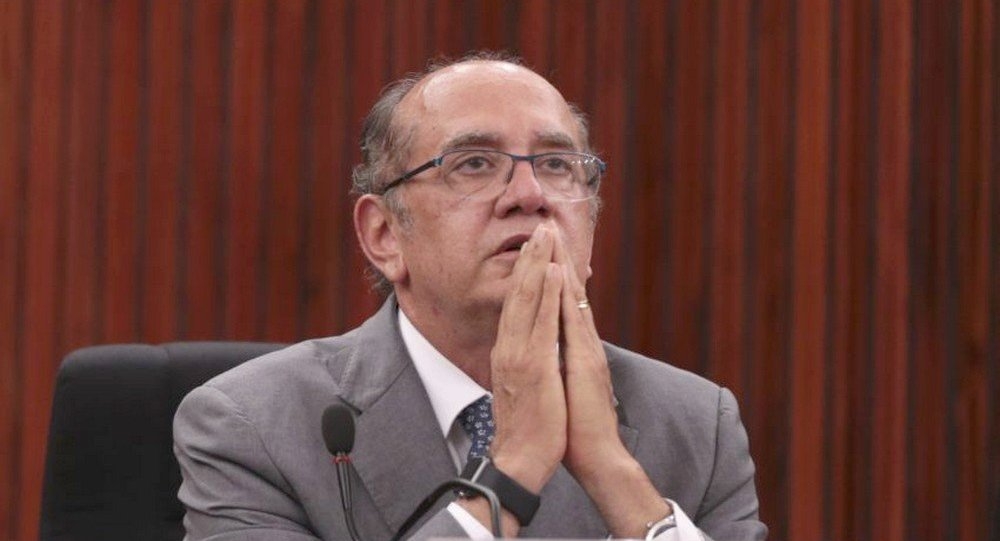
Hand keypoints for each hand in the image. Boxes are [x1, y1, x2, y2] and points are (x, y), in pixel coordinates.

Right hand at [487, 223, 566, 492]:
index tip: (534, 246)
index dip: (525, 272)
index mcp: (509, 351)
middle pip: (518, 293)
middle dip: (529, 257)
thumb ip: (525, 361)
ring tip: (544, 234)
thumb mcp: (524, 386)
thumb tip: (533, 346)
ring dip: (536, 264)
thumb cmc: (528, 427)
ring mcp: (519, 355)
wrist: (521, 459)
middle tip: (539, 226)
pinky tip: (552, 272)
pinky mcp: (534, 366)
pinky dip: (545, 294)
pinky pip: (541, 323)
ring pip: (527, 299)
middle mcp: (509, 347)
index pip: (516, 303)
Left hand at [551, 231, 673, 537]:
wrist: (598, 456)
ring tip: (552, 236)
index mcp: (577, 350)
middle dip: (557, 258)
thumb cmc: (578, 428)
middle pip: (569, 293)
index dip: (554, 275)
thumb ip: (564, 366)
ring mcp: (586, 350)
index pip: (564, 305)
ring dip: (561, 266)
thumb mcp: (567, 388)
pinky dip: (565, 296)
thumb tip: (554, 352)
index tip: (544, 248)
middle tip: (547, 226)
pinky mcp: (585, 362)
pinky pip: (572, 321)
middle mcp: (583, 344)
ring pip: (572, 300)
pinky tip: (559, 274)